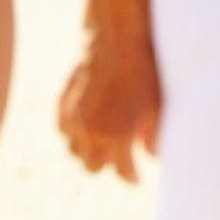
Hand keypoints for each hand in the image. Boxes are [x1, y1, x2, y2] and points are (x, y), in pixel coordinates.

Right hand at [58, 23, 161, 182]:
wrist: (116, 40)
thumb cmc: (143, 72)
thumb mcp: (157, 106)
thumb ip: (155, 136)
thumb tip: (152, 156)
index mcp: (117, 136)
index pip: (122, 172)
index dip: (132, 178)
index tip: (137, 178)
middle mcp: (91, 132)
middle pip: (93, 168)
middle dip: (108, 166)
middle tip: (121, 159)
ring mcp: (73, 119)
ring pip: (75, 152)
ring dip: (89, 151)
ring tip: (104, 143)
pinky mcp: (63, 104)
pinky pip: (64, 132)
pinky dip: (74, 133)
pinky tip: (88, 126)